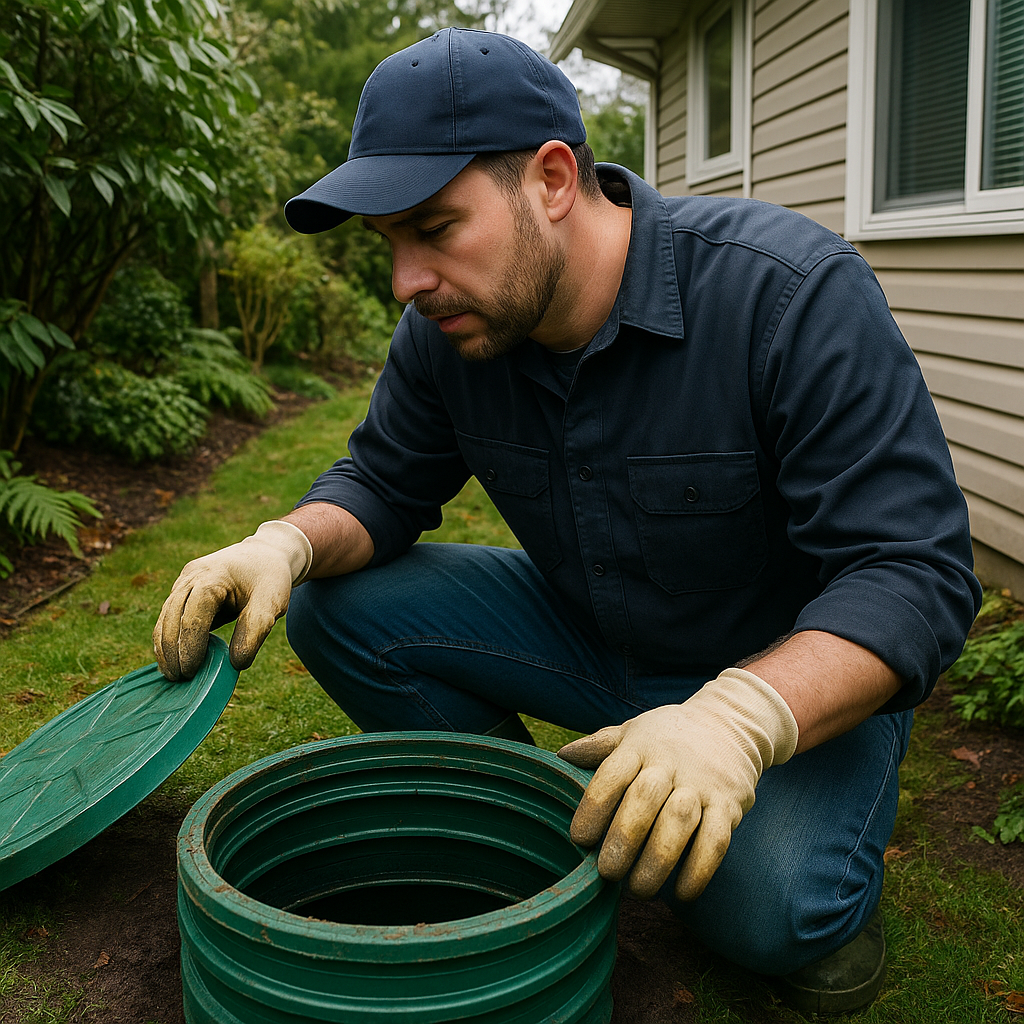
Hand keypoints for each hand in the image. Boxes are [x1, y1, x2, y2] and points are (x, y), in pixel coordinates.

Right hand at [153, 520, 312, 679]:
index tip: (191, 670)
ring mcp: (184, 582)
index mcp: (214, 575)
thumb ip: (256, 629)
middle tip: (180, 680)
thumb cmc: (270, 577)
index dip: (190, 643)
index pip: (193, 612)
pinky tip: (173, 660)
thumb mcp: (273, 601)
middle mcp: (192, 576)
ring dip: (165, 647)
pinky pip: (169, 616)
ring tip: (173, 675)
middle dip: (172, 650)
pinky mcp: (182, 590)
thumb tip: (236, 663)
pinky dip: (169, 638)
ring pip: (165, 616)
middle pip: (172, 615)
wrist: (265, 554)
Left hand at [558, 668, 797, 900]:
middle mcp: (670, 763)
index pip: (612, 774)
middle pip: (644, 799)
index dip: (593, 807)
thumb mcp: (633, 731)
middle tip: (607, 872)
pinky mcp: (729, 805)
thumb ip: (599, 745)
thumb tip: (561, 756)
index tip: (579, 839)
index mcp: (640, 746)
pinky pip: (716, 841)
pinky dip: (699, 871)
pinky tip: (681, 894)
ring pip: (679, 822)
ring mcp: (701, 784)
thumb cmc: (669, 735)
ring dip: (657, 861)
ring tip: (638, 890)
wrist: (730, 722)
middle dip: (623, 839)